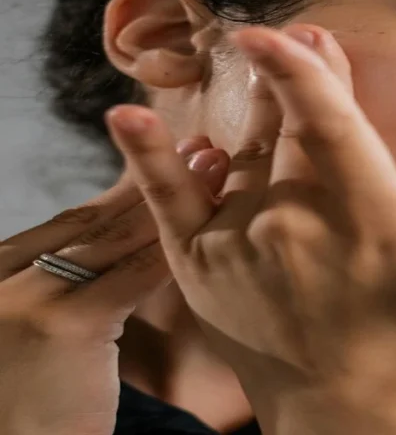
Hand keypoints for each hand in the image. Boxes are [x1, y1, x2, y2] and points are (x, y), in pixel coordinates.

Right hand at [0, 138, 226, 434]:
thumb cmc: (30, 409)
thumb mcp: (38, 336)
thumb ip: (66, 292)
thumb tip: (118, 251)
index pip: (73, 222)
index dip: (125, 190)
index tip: (170, 156)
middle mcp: (5, 278)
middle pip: (94, 220)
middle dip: (154, 179)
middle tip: (202, 147)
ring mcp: (30, 299)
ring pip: (115, 239)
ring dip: (172, 198)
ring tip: (215, 166)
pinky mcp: (64, 326)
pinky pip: (131, 277)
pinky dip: (172, 249)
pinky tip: (210, 226)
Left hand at [107, 24, 395, 434]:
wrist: (362, 421)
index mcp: (368, 212)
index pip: (328, 120)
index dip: (302, 68)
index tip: (283, 30)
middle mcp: (298, 220)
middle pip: (285, 127)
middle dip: (292, 80)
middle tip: (296, 38)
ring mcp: (245, 244)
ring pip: (236, 154)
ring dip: (248, 111)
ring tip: (255, 73)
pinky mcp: (206, 271)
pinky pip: (168, 201)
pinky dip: (151, 156)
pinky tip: (130, 118)